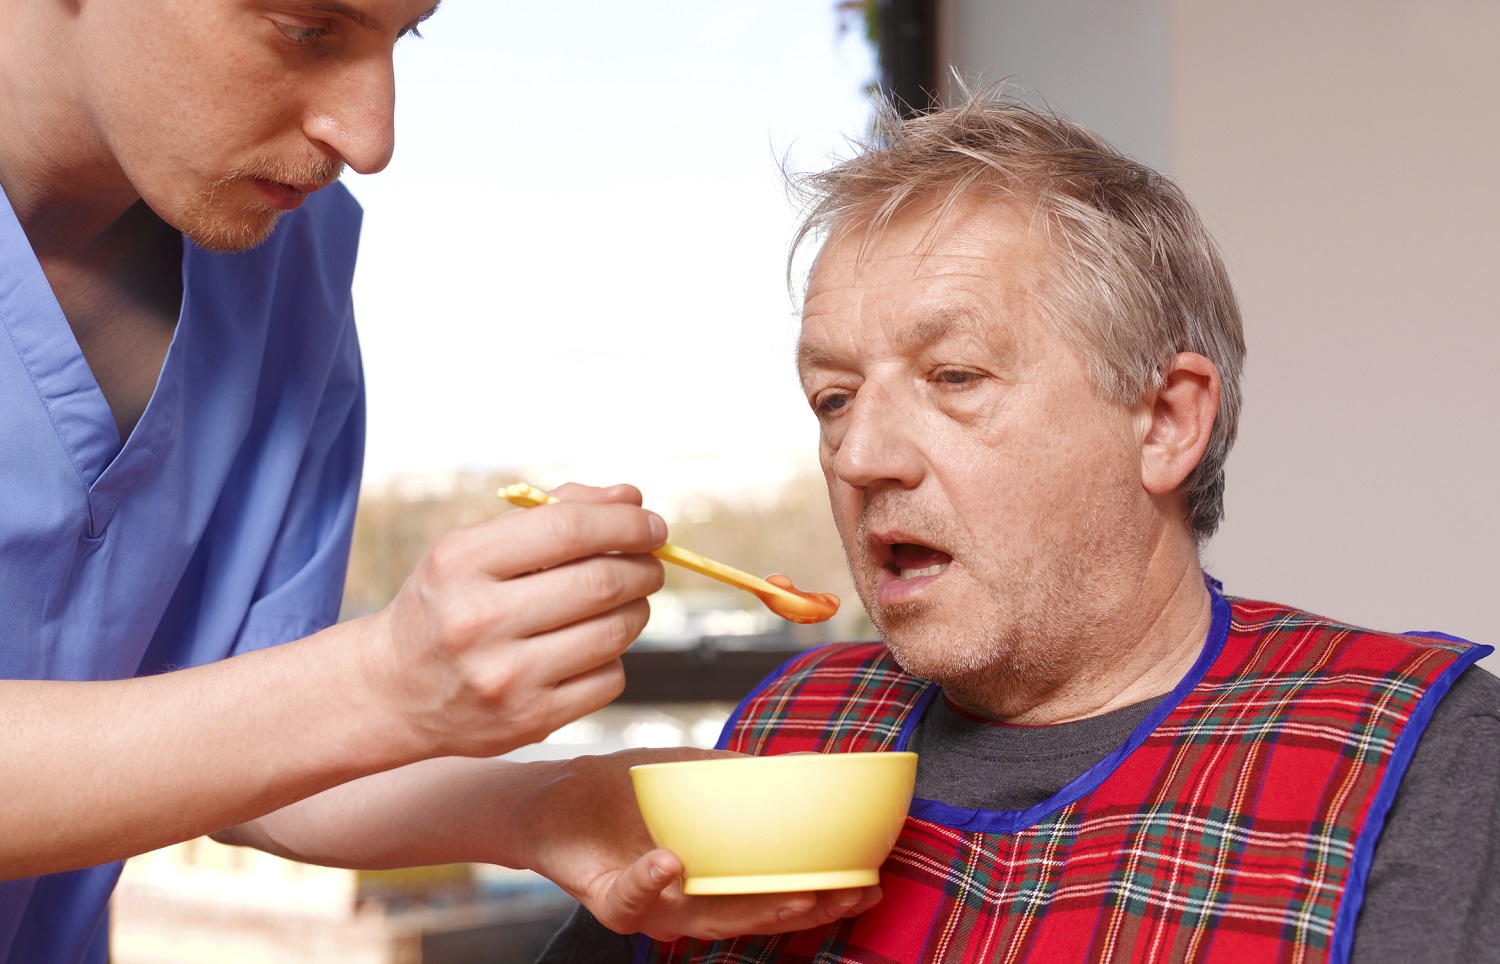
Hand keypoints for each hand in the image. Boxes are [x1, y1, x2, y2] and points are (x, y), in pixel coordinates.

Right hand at [357, 483, 666, 759]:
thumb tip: (630, 500)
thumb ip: (551, 515)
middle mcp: (477, 621)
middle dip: (643, 566)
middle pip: (601, 581)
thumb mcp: (475, 548)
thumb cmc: (448, 603)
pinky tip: (589, 647)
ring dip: (636, 608)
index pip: (569, 529)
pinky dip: (614, 657)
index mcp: (461, 563)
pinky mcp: (529, 722)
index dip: (626, 523)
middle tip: (649, 563)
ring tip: (622, 600)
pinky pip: (609, 679)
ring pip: (614, 631)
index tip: (652, 524)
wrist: (393, 690)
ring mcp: (504, 678)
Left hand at [517, 749, 882, 942]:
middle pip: (754, 916)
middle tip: (848, 895)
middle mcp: (690, 902)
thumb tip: (795, 766)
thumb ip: (735, 775)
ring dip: (751, 911)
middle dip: (805, 910)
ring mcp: (652, 907)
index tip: (868, 883)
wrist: (555, 793)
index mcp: (714, 877)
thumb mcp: (688, 773)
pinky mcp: (609, 902)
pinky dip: (652, 881)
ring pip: (706, 921)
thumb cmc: (625, 787)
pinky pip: (634, 898)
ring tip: (798, 896)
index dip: (822, 893)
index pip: (775, 893)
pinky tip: (674, 861)